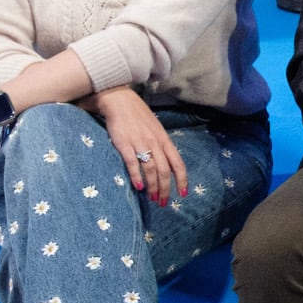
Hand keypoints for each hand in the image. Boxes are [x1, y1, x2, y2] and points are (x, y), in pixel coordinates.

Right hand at [89, 85, 183, 203]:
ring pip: (151, 169)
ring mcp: (140, 143)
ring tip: (152, 198)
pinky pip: (132, 163)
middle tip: (163, 202)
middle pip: (165, 170)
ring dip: (153, 186)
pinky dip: (136, 176)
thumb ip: (161, 145)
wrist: (119, 100)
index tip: (183, 194)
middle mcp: (155, 142)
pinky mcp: (124, 143)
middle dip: (165, 188)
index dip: (182, 179)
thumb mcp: (156, 129)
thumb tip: (166, 164)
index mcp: (164, 140)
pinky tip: (138, 186)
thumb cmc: (138, 116)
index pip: (178, 163)